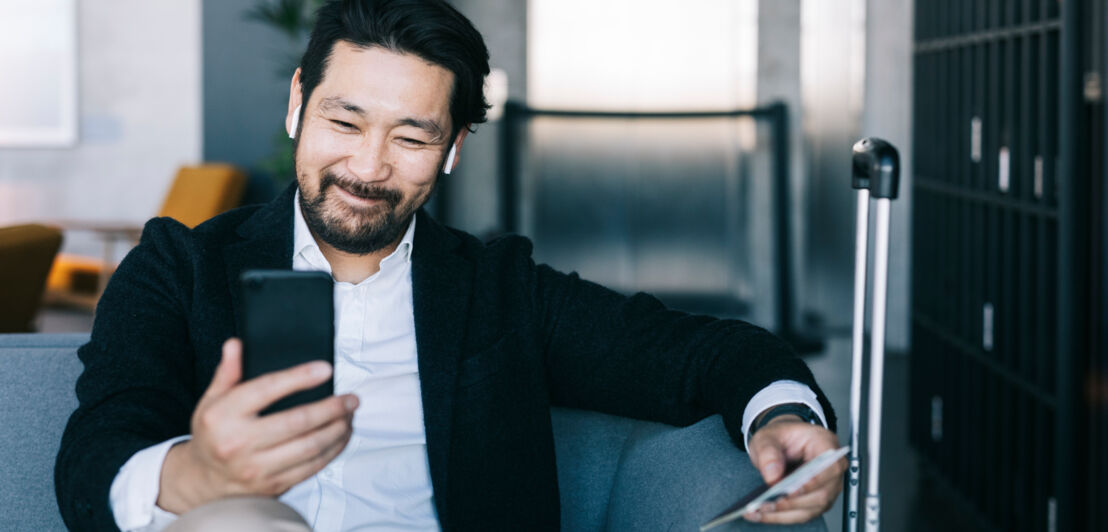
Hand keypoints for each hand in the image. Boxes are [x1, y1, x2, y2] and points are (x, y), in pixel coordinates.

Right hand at [157, 338, 358, 512]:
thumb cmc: (213, 435)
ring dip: (337, 429)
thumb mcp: (211, 401)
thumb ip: (227, 373)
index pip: (266, 389)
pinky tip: (341, 436)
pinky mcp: (272, 485)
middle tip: (351, 398)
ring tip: (350, 415)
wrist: (203, 482)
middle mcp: (238, 443)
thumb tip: (236, 344)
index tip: (326, 369)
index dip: (299, 377)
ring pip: (310, 447)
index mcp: (223, 416)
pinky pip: (311, 467)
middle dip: (331, 408)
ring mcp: (257, 468)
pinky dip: (332, 450)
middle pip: (297, 422)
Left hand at [744, 416, 845, 523]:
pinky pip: (800, 514)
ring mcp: (826, 488)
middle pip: (822, 494)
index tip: (792, 489)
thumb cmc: (781, 437)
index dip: (814, 481)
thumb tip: (772, 476)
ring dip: (784, 513)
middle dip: (793, 502)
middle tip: (769, 503)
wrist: (780, 443)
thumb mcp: (768, 436)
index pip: (830, 468)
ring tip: (759, 510)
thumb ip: (769, 452)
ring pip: (811, 509)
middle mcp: (830, 470)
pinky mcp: (814, 502)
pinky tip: (760, 514)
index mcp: (825, 445)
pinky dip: (780, 516)